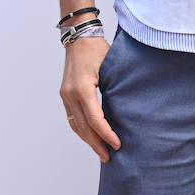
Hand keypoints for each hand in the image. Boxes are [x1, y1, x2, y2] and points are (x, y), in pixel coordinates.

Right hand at [60, 37, 121, 161]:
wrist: (79, 36)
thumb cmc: (98, 49)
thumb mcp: (111, 66)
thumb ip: (116, 88)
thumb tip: (129, 110)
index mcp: (82, 88)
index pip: (95, 119)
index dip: (107, 134)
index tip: (118, 145)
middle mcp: (70, 95)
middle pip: (83, 127)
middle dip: (96, 144)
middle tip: (109, 158)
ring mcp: (65, 95)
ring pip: (76, 125)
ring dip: (88, 140)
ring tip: (101, 151)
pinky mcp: (65, 95)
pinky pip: (72, 118)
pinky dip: (82, 129)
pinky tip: (91, 137)